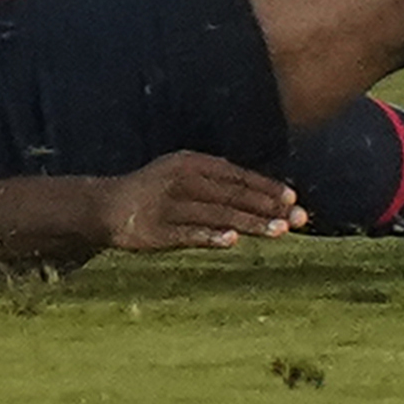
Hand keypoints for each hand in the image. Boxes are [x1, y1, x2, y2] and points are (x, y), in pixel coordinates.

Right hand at [96, 154, 304, 252]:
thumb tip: (260, 191)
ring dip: (251, 223)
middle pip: (233, 194)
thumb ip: (216, 180)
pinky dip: (211, 235)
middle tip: (299, 219)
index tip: (293, 199)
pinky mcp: (157, 230)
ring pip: (218, 214)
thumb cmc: (153, 191)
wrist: (104, 206)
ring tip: (279, 231)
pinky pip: (189, 233)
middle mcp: (183, 180)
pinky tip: (233, 240)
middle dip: (269, 207)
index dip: (266, 188)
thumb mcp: (182, 173)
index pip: (237, 176)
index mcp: (192, 162)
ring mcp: (169, 205)